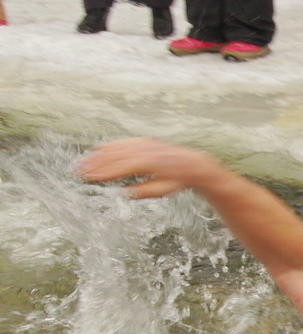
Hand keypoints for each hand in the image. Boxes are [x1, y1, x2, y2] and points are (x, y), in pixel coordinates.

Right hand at [79, 136, 229, 198]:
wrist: (192, 164)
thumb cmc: (178, 180)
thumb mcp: (163, 190)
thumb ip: (144, 192)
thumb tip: (124, 194)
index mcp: (150, 164)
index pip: (122, 167)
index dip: (105, 172)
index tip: (90, 177)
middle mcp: (145, 150)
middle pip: (115, 156)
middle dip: (96, 164)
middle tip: (78, 172)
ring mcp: (145, 144)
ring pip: (117, 148)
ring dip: (99, 155)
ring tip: (83, 163)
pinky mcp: (144, 140)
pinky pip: (124, 142)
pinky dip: (110, 146)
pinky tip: (98, 150)